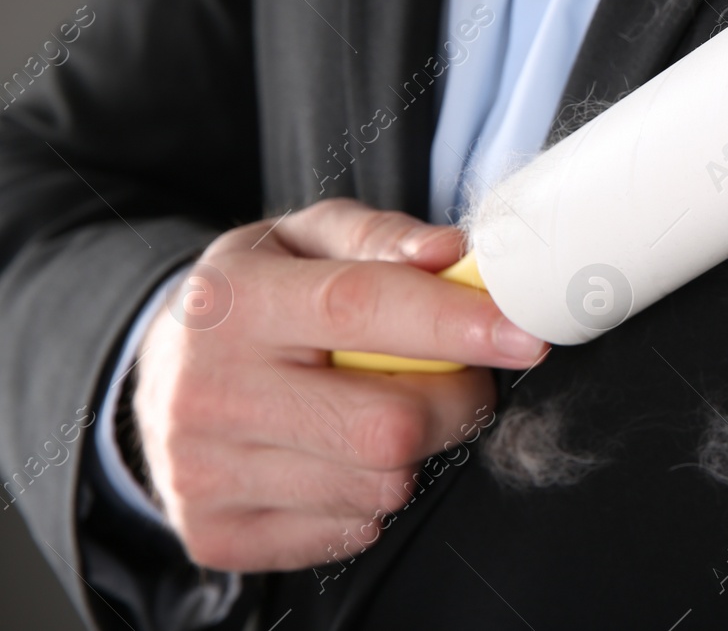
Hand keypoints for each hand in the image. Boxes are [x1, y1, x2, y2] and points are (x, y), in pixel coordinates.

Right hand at [132, 198, 547, 570]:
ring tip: (381, 409)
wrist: (159, 372)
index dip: (455, 325)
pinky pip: (349, 532)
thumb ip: (382, 238)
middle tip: (456, 375)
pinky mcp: (217, 533)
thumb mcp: (304, 238)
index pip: (361, 307)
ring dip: (413, 452)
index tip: (524, 336)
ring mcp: (205, 471)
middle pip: (387, 423)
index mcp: (235, 300)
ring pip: (379, 486)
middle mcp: (207, 389)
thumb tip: (450, 254)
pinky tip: (340, 455)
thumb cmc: (253, 296)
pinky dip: (369, 498)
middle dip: (454, 401)